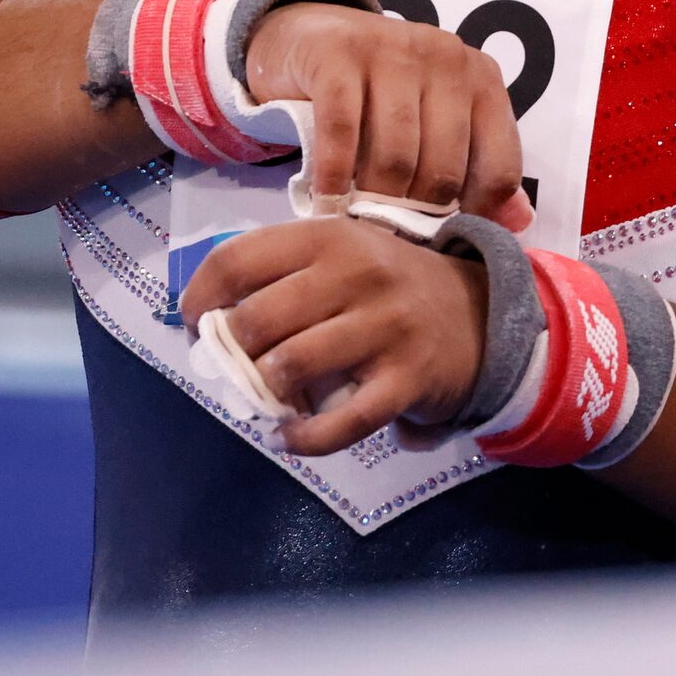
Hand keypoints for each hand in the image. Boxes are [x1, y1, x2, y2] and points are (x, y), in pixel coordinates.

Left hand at [181, 218, 488, 456]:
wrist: (481, 313)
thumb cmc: (389, 286)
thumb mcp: (342, 254)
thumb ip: (284, 275)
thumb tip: (210, 320)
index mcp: (327, 237)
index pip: (237, 260)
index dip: (199, 297)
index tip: (194, 324)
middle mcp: (355, 273)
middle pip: (256, 320)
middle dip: (230, 354)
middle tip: (233, 369)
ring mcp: (383, 327)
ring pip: (289, 367)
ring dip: (264, 393)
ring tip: (267, 399)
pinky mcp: (406, 379)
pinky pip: (340, 422)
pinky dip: (304, 438)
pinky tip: (290, 436)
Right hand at [243, 3, 532, 227]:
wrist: (310, 35)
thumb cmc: (378, 93)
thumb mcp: (436, 120)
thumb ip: (477, 166)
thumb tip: (519, 220)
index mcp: (481, 78)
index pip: (499, 165)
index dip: (474, 213)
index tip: (441, 236)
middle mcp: (446, 56)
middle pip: (444, 167)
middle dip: (415, 213)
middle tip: (390, 235)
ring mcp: (392, 49)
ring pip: (395, 154)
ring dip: (374, 199)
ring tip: (358, 221)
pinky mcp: (339, 53)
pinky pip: (342, 130)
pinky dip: (334, 175)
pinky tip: (327, 200)